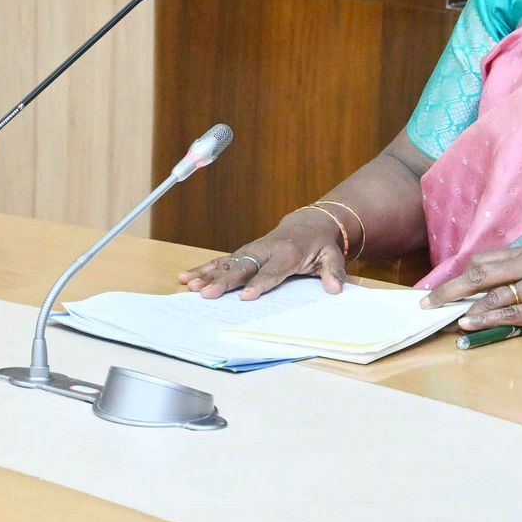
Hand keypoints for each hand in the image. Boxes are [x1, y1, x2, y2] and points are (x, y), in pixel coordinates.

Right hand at [181, 207, 347, 299]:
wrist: (307, 225)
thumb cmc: (319, 245)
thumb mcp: (333, 256)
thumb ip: (333, 272)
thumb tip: (335, 288)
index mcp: (287, 253)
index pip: (271, 271)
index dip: (258, 284)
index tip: (245, 296)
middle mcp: (264, 251)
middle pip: (242, 268)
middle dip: (223, 282)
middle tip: (207, 293)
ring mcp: (250, 251)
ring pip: (226, 264)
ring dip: (207, 274)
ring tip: (190, 285)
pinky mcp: (242, 253)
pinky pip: (221, 261)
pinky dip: (203, 268)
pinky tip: (186, 276)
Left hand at [422, 246, 521, 335]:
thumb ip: (510, 274)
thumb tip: (470, 288)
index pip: (481, 260)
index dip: (454, 275)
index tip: (434, 289)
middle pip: (480, 274)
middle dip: (449, 289)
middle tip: (426, 303)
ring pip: (494, 295)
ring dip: (465, 308)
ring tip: (444, 317)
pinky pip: (512, 313)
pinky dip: (488, 319)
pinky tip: (471, 324)